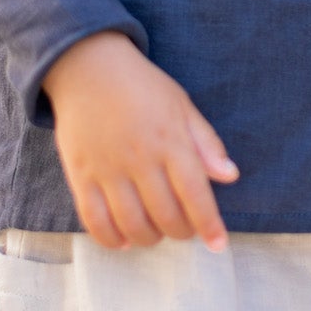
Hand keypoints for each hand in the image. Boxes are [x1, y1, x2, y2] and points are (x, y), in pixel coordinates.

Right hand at [43, 31, 239, 251]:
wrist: (87, 66)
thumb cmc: (141, 86)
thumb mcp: (181, 105)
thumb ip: (206, 143)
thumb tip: (230, 176)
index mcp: (170, 141)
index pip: (196, 194)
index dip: (210, 225)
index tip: (219, 244)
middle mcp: (140, 159)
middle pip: (166, 216)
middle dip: (181, 232)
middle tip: (184, 230)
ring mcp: (107, 169)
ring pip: (132, 224)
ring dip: (150, 238)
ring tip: (156, 232)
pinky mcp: (80, 175)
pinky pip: (94, 220)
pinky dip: (111, 239)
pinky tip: (124, 239)